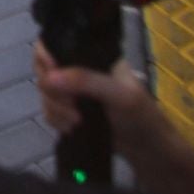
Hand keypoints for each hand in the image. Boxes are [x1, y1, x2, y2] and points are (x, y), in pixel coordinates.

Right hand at [33, 43, 167, 149]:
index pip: (57, 43)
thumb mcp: (119, 94)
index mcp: (93, 55)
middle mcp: (80, 69)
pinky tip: (70, 128)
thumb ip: (86, 81)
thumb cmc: (141, 116)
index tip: (50, 76)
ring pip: (46, 93)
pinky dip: (55, 120)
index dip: (45, 57)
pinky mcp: (70, 111)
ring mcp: (74, 92)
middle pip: (45, 69)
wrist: (148, 151)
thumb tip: (49, 78)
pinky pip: (49, 111)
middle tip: (69, 105)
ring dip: (55, 109)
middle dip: (52, 91)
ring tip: (75, 123)